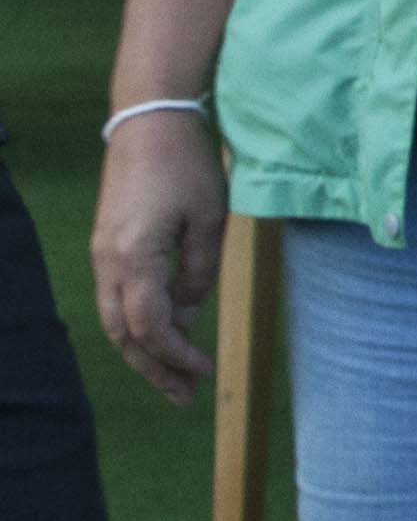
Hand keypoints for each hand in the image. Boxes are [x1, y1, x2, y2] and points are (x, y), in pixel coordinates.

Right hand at [91, 107, 225, 402]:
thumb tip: (189, 313)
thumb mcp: (209, 219)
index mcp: (134, 259)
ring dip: (144, 351)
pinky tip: (165, 334)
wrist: (149, 123)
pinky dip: (138, 325)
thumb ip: (199, 272)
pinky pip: (117, 299)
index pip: (150, 327)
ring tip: (175, 378)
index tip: (204, 372)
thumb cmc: (186, 166)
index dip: (175, 356)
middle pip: (125, 334)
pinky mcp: (107, 246)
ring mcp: (102, 255)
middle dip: (154, 368)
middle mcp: (108, 263)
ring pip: (116, 320)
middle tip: (184, 397)